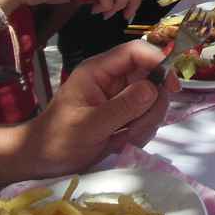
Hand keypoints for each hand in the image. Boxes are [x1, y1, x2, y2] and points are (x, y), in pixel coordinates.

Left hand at [23, 41, 176, 177]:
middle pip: (151, 78)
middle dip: (151, 105)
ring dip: (145, 122)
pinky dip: (142, 132)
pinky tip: (122, 143)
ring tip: (123, 139)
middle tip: (134, 129)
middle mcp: (113, 80)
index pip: (136, 51)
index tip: (171, 87)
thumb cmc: (57, 139)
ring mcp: (120, 98)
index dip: (157, 62)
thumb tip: (153, 88)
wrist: (42, 162)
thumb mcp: (88, 125)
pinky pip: (148, 117)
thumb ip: (121, 107)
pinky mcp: (125, 116)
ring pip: (153, 100)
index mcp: (99, 71)